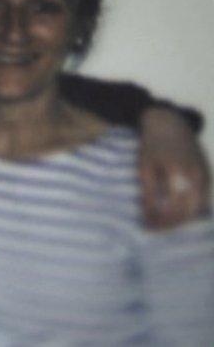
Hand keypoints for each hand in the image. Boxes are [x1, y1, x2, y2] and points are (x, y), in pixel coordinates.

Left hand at [139, 107, 210, 228]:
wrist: (170, 124)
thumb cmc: (153, 145)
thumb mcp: (145, 167)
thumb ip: (148, 192)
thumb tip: (148, 216)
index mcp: (180, 175)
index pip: (174, 209)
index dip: (161, 222)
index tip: (147, 227)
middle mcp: (197, 178)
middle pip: (189, 213)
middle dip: (172, 224)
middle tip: (154, 228)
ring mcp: (206, 176)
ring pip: (198, 208)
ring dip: (182, 219)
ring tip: (163, 222)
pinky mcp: (207, 175)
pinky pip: (202, 199)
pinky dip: (190, 209)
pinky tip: (174, 212)